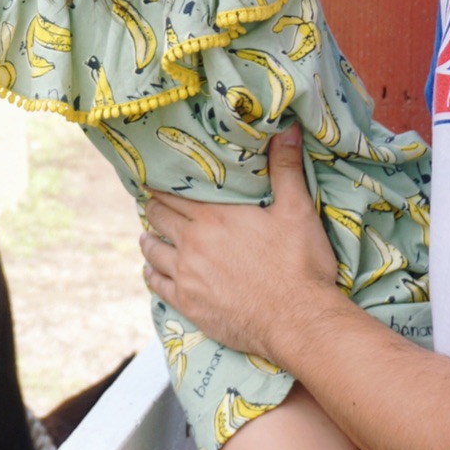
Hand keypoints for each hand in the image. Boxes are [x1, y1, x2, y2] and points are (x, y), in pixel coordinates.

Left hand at [138, 127, 343, 363]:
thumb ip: (286, 169)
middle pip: (159, 217)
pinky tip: (151, 271)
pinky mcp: (188, 303)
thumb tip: (286, 129)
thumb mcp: (297, 211)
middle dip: (154, 208)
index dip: (161, 186)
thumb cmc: (301, 265)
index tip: (151, 180)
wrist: (299, 320)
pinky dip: (152, 274)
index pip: (174, 194)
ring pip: (152, 249)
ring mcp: (187, 274)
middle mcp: (193, 242)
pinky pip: (157, 284)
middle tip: (150, 204)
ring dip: (149, 239)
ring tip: (148, 235)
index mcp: (215, 216)